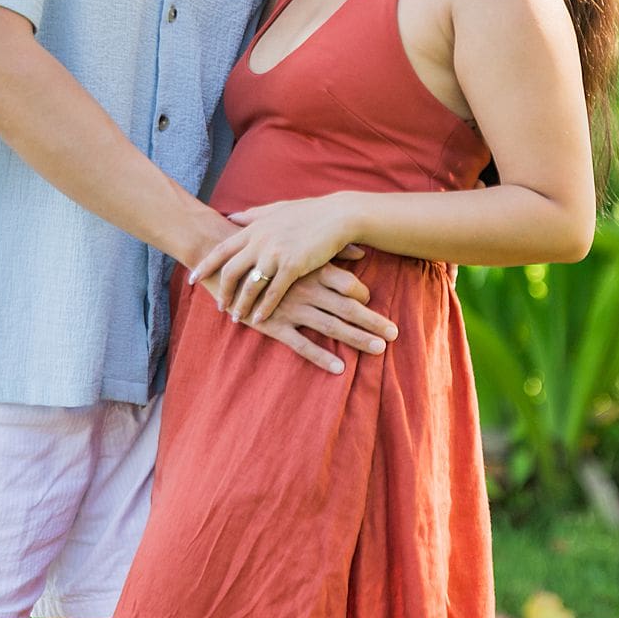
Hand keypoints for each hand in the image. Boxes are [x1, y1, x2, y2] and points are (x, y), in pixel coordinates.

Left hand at [189, 195, 363, 325]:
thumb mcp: (276, 210)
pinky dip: (264, 308)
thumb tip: (232, 216)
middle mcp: (260, 241)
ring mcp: (275, 254)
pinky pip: (273, 293)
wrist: (337, 216)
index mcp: (254, 229)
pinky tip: (259, 319)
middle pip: (231, 271)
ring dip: (241, 305)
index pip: (222, 249)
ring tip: (237, 318)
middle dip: (223, 292)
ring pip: (249, 286)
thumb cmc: (309, 213)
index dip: (205, 265)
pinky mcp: (293, 266)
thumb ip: (253, 216)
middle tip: (219, 306)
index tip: (192, 279)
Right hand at [204, 263, 396, 375]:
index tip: (375, 306)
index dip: (365, 296)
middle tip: (395, 334)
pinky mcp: (274, 325)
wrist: (223, 262)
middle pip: (348, 308)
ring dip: (356, 339)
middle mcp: (307, 289)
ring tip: (378, 349)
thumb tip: (363, 249)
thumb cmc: (265, 255)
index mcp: (313, 269)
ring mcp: (291, 308)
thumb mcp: (296, 248)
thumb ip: (332, 252)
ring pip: (331, 327)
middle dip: (373, 322)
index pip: (349, 284)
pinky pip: (302, 344)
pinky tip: (340, 369)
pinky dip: (321, 357)